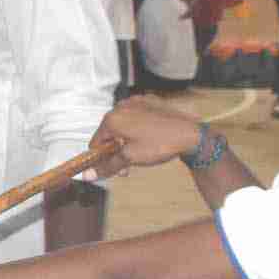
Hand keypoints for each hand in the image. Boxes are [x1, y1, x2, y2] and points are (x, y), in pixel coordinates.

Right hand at [92, 97, 208, 173]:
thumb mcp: (130, 158)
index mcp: (112, 118)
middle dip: (116, 150)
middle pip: (109, 133)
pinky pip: (137, 117)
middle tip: (128, 165)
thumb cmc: (160, 143)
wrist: (190, 134)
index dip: (103, 158)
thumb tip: (87, 175)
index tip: (114, 168)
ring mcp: (137, 102)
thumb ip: (107, 166)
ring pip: (123, 125)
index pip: (96, 143)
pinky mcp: (150, 102)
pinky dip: (138, 128)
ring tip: (140, 153)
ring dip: (126, 140)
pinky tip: (149, 139)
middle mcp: (121, 106)